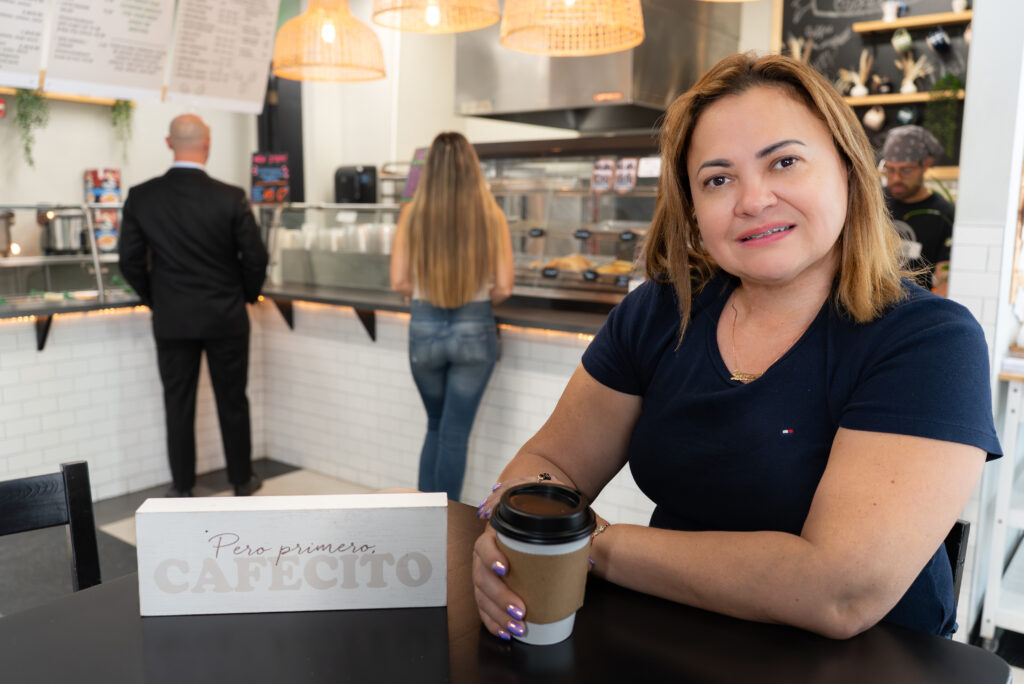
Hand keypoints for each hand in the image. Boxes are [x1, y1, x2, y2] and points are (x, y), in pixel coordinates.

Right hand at [474, 473, 567, 640]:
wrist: (534, 543)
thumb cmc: (540, 538)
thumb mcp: (548, 532)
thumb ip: (562, 540)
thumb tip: (587, 562)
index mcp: (495, 538)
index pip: (484, 545)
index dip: (491, 557)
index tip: (505, 569)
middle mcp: (484, 558)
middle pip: (482, 577)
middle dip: (500, 596)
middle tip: (520, 610)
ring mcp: (483, 577)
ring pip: (482, 597)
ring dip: (498, 614)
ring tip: (518, 627)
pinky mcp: (485, 594)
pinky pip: (483, 610)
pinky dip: (493, 622)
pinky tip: (504, 631)